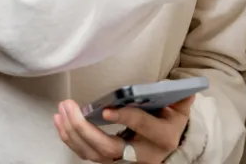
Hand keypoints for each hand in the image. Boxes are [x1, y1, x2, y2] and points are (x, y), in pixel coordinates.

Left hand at [54, 97, 194, 162]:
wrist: (170, 149)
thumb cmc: (170, 123)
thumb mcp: (179, 110)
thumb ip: (180, 98)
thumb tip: (185, 88)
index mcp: (161, 138)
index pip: (141, 127)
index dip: (124, 118)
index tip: (106, 110)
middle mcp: (141, 155)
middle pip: (109, 148)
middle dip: (85, 128)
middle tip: (69, 106)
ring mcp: (124, 162)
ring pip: (94, 154)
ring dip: (73, 133)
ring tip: (61, 110)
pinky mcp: (110, 161)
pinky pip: (87, 155)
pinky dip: (71, 140)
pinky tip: (60, 122)